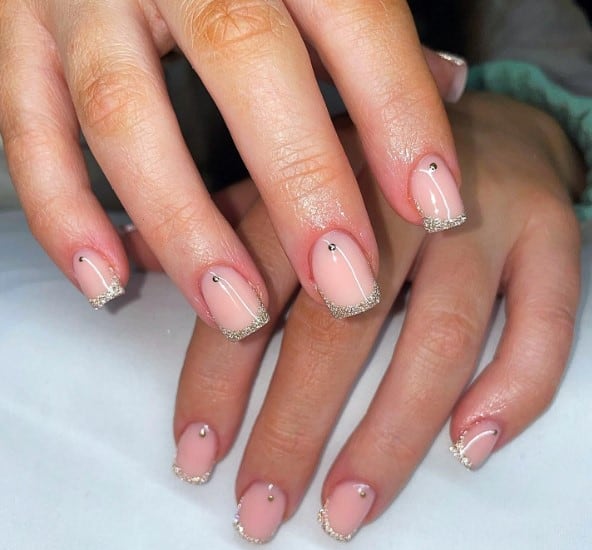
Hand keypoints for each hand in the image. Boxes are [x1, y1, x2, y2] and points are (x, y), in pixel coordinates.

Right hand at [0, 0, 466, 339]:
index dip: (398, 114)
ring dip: (182, 228)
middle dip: (300, 186)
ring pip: (123, 113)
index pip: (352, 17)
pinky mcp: (14, 34)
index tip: (436, 210)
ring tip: (237, 314)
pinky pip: (26, 130)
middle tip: (346, 289)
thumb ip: (370, 24)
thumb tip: (446, 85)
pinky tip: (106, 284)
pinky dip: (62, 215)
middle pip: (242, 62)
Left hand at [155, 91, 582, 542]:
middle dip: (294, 426)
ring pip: (441, 334)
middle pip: (341, 320)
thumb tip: (133, 260)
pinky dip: (516, 386)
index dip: (219, 374)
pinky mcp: (551, 234)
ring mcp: (481, 217)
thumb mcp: (291, 177)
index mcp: (318, 180)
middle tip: (261, 509)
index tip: (196, 454)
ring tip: (346, 509)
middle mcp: (397, 197)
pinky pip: (546, 318)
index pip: (254, 284)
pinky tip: (472, 445)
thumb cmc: (371, 165)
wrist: (482, 123)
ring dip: (390, 434)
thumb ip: (222, 223)